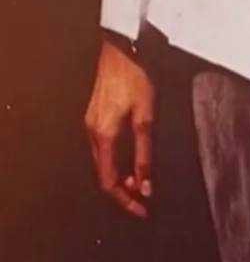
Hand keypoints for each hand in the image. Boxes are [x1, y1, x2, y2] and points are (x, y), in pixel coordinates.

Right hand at [84, 37, 155, 217]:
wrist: (121, 50)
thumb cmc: (136, 80)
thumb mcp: (146, 119)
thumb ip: (145, 156)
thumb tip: (146, 187)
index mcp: (103, 137)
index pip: (109, 182)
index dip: (126, 201)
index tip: (143, 211)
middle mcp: (92, 134)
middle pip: (104, 176)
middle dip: (124, 192)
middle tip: (145, 201)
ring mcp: (90, 125)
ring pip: (103, 164)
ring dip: (121, 177)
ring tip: (142, 184)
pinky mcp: (94, 118)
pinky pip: (103, 150)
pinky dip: (117, 163)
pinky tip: (132, 163)